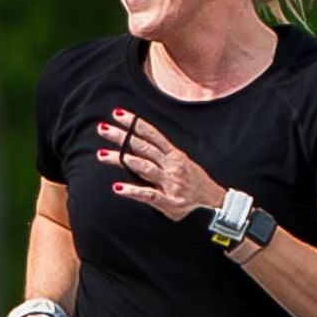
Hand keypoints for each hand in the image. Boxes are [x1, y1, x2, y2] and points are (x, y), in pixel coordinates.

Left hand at [98, 107, 224, 220]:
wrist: (215, 203)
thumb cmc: (193, 184)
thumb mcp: (180, 165)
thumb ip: (160, 159)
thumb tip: (136, 151)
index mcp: (174, 155)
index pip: (152, 134)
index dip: (135, 123)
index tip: (118, 113)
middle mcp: (171, 165)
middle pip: (143, 147)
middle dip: (122, 136)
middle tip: (102, 128)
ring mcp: (170, 182)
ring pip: (142, 167)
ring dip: (121, 160)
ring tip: (101, 154)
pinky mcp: (169, 201)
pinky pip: (148, 195)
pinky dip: (133, 191)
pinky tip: (117, 188)